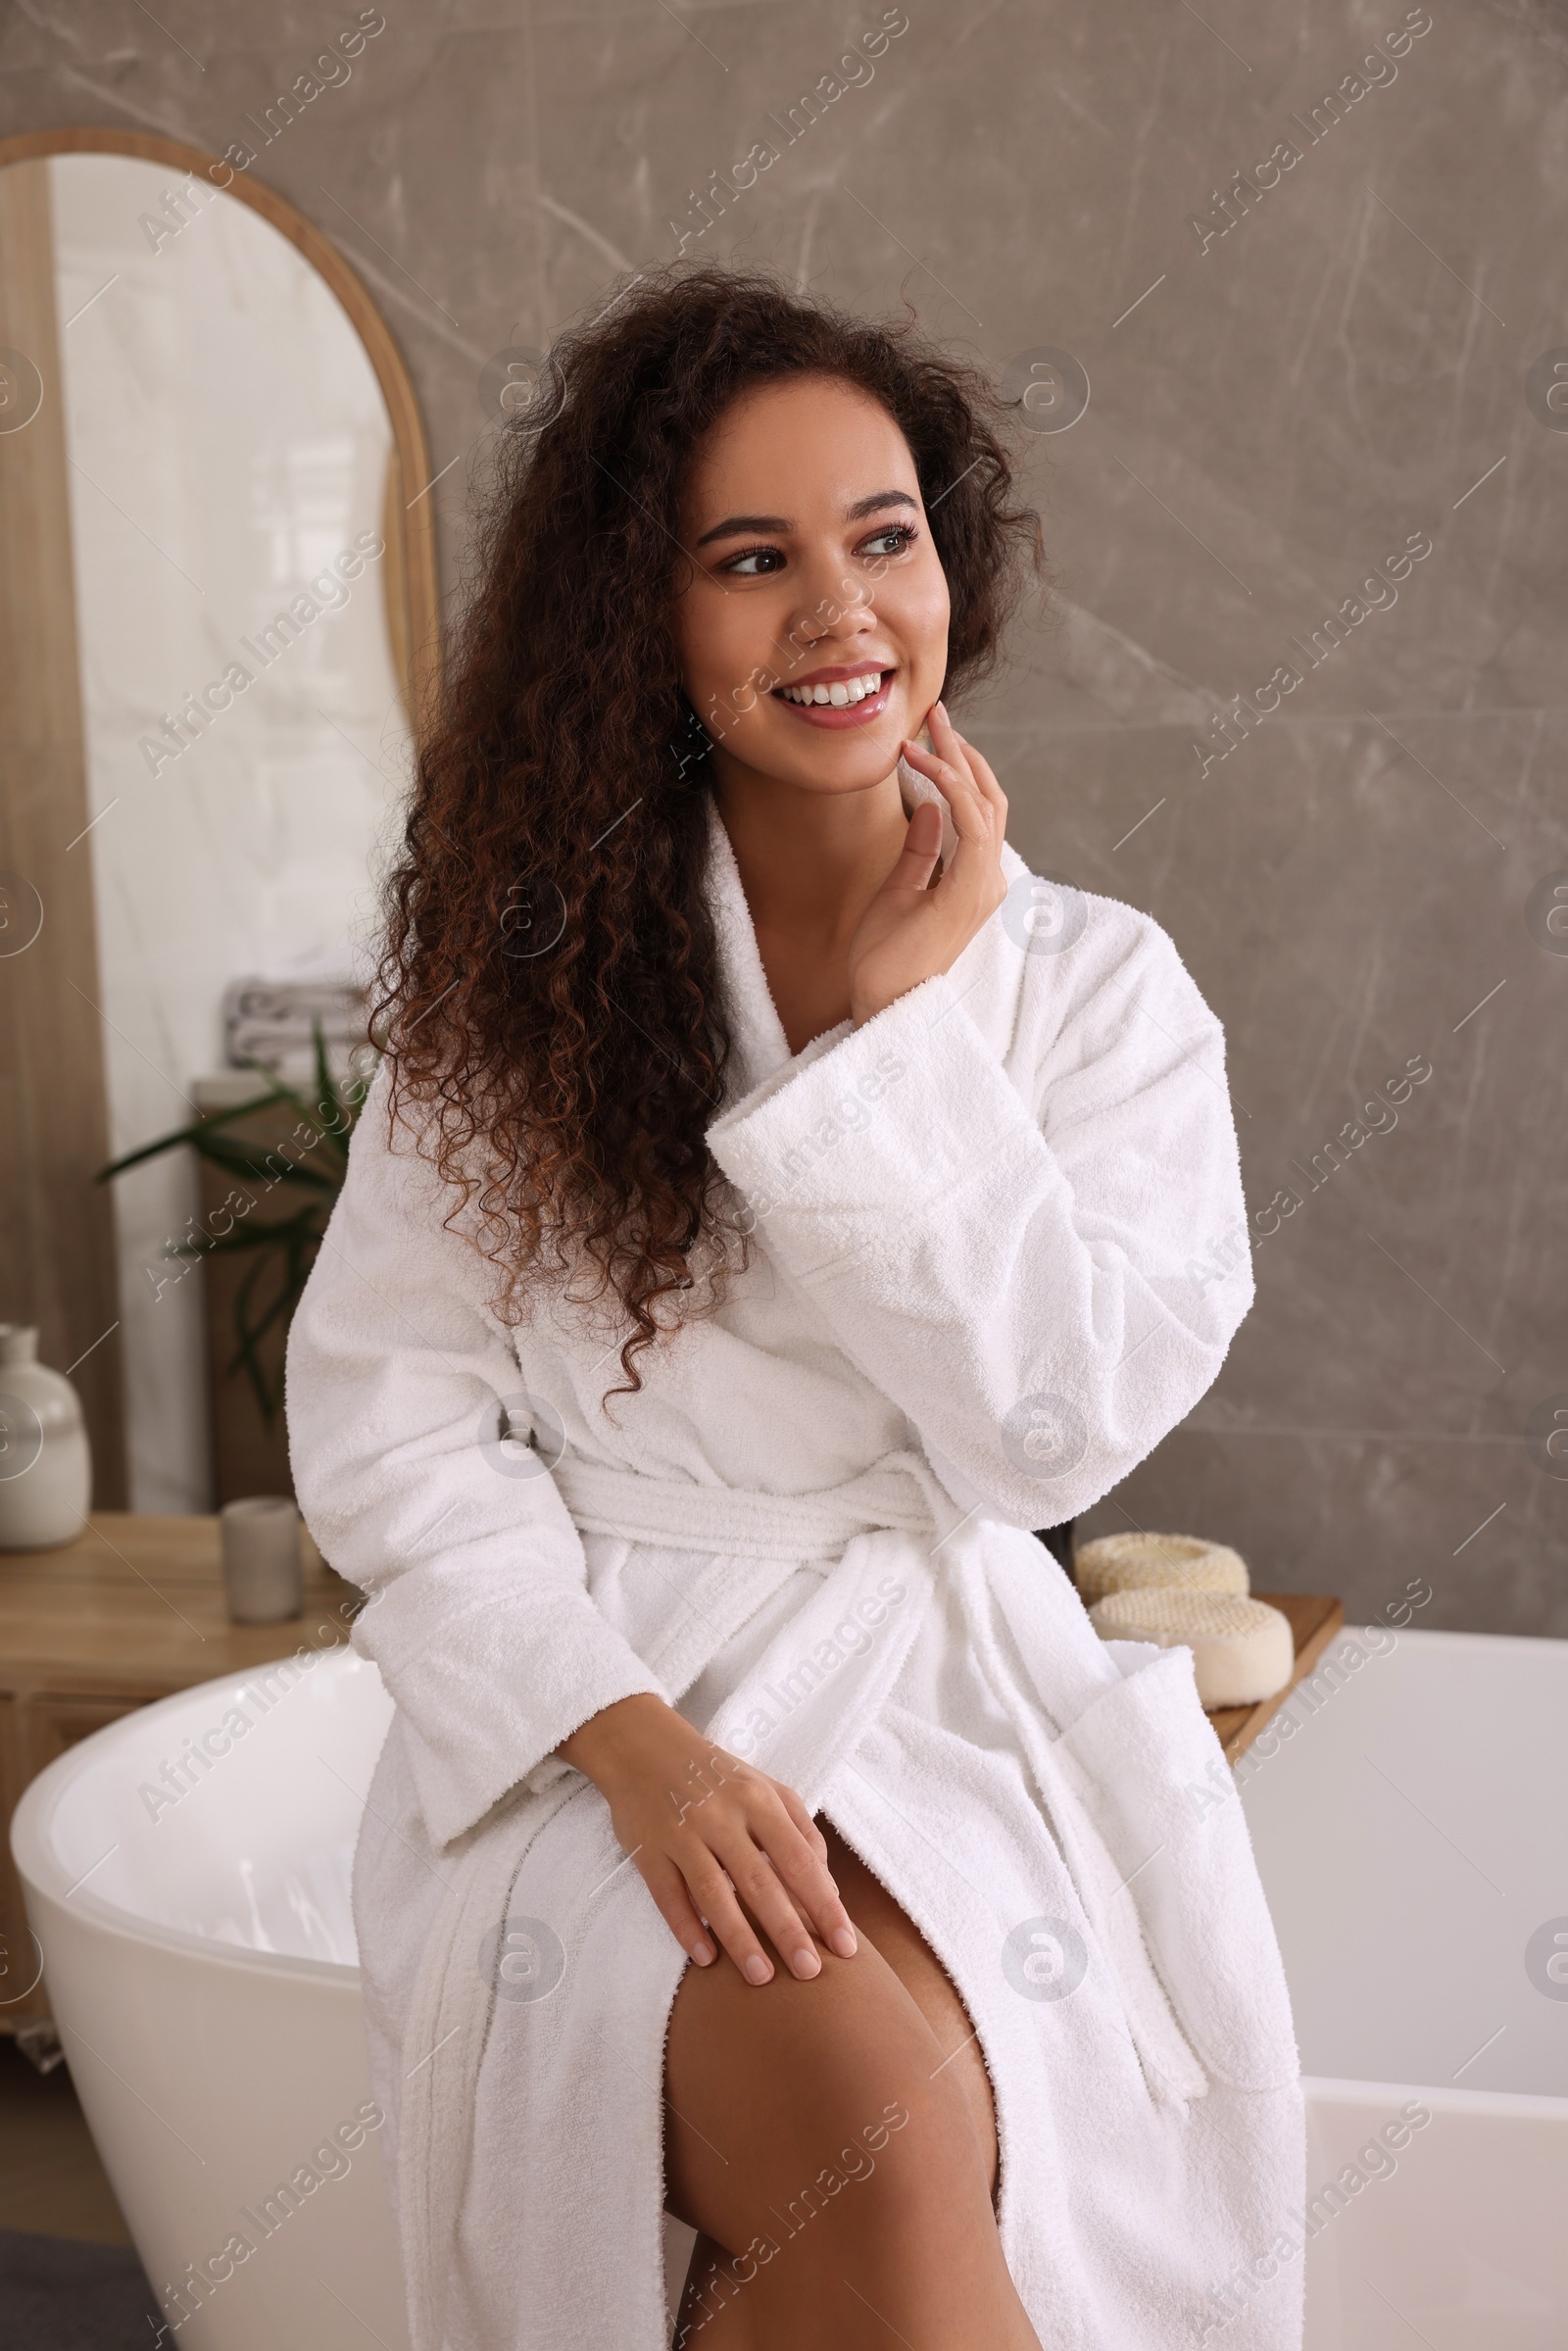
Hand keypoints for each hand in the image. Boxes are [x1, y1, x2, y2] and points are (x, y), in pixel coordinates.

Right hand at [557, 1693, 857, 1983]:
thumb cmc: (718, 1777)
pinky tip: (706, 1958)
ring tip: (761, 1977)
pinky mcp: (648, 1850)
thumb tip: (828, 1888)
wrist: (644, 1748)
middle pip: (760, 1881)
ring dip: (739, 1937)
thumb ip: (801, 1831)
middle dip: (787, 1930)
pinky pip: (668, 1895)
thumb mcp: (766, 1788)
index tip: (845, 1945)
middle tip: (810, 1972)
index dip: (824, 1904)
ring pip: (713, 1892)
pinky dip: (686, 1927)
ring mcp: (683, 1833)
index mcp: (758, 1801)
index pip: (799, 1859)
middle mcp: (722, 1817)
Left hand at [846, 700, 1008, 1028]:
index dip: (960, 768)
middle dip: (963, 752)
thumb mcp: (899, 889)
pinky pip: (970, 825)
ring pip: (985, 805)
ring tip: (927, 729)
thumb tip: (926, 807)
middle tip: (934, 714)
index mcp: (974, 880)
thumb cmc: (886, 958)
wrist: (880, 1003)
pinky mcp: (969, 893)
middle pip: (989, 799)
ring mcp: (984, 887)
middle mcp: (988, 880)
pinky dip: (948, 788)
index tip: (930, 736)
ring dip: (956, 760)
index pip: (979, 811)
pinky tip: (920, 764)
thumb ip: (920, 850)